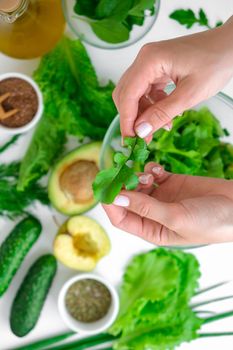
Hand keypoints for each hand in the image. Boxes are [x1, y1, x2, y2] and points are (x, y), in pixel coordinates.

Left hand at [103, 163, 232, 245]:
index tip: (104, 187)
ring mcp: (162, 197)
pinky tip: (158, 169)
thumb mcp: (175, 217)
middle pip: (128, 200)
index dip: (110, 204)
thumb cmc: (210, 222)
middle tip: (119, 171)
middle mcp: (154, 214)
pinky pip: (153, 174)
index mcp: (152, 230)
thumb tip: (117, 199)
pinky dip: (151, 169)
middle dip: (122, 186)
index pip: (122, 218)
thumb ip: (145, 208)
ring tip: (148, 175)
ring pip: (138, 185)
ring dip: (137, 177)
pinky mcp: (172, 182)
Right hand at [113, 16, 232, 138]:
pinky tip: (165, 116)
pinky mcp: (157, 69)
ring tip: (158, 128)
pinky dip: (152, 106)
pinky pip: (146, 91)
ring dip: (143, 114)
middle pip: (126, 94)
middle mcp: (145, 59)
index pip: (127, 95)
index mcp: (150, 60)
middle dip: (132, 118)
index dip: (126, 120)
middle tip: (141, 139)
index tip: (130, 140)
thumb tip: (141, 131)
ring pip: (135, 94)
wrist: (230, 47)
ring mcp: (150, 63)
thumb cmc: (216, 63)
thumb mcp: (190, 94)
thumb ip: (162, 113)